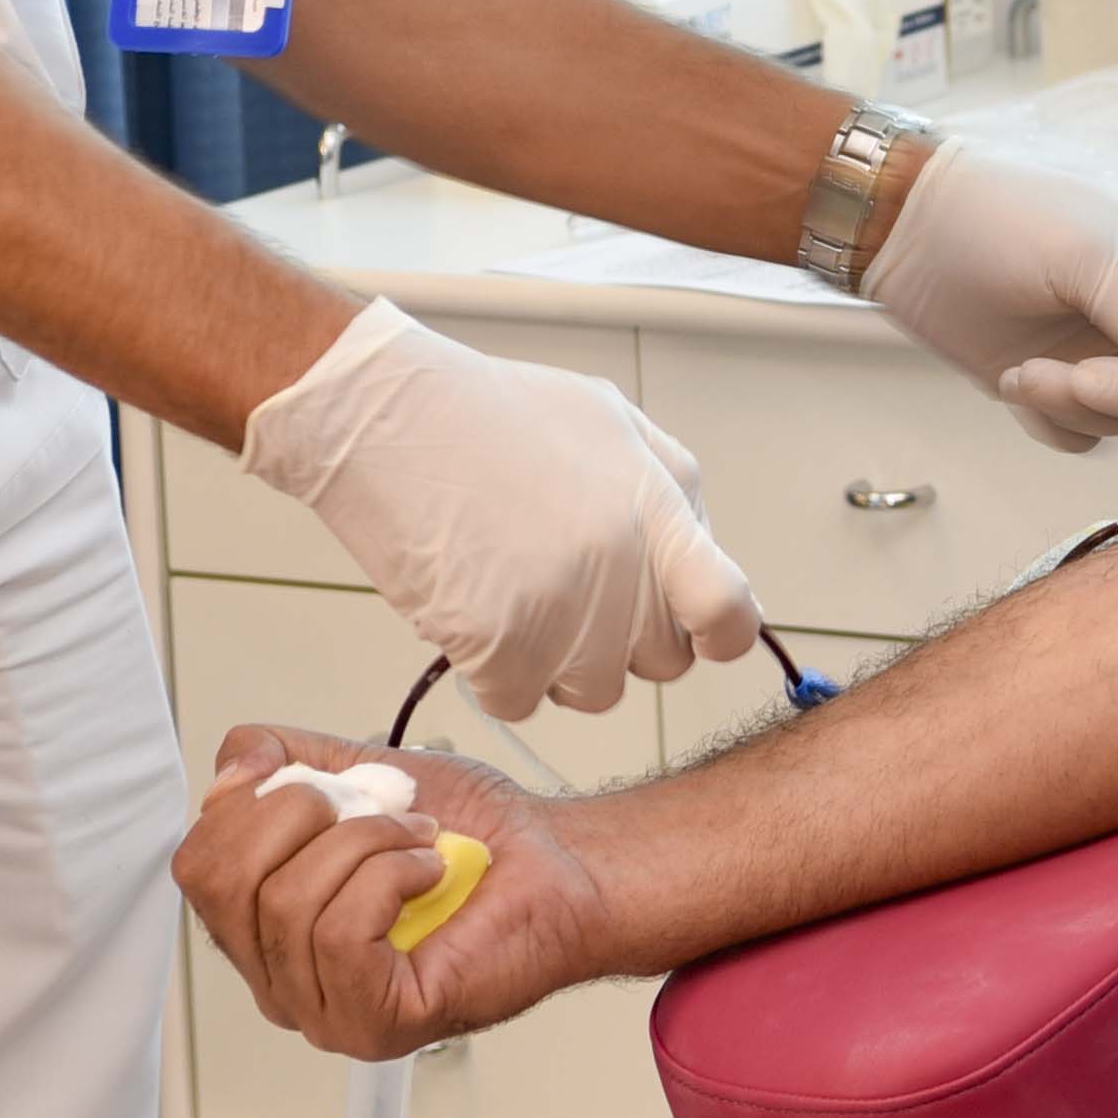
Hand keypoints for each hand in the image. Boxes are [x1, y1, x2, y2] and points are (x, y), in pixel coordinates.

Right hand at [173, 725, 609, 1057]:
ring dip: (367, 842)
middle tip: (374, 805)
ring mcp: (325, 1012)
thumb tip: (235, 770)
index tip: (321, 780)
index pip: (198, 866)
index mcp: (266, 927)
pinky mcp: (375, 1022)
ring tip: (418, 842)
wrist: (558, 864)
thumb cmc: (475, 835)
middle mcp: (282, 980)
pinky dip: (391, 877)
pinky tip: (430, 873)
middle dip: (302, 813)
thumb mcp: (362, 771)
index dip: (250, 802)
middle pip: (224, 884)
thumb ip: (284, 759)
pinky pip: (339, 934)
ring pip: (287, 903)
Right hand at [238, 299, 761, 719]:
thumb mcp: (615, 426)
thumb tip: (733, 592)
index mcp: (659, 509)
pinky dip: (496, 675)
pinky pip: (518, 703)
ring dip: (561, 661)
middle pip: (663, 663)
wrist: (384, 414)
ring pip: (593, 691)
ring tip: (515, 593)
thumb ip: (680, 504)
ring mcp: (561, 614)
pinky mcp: (497, 648)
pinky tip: (472, 611)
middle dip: (628, 639)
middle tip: (570, 587)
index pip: (731, 616)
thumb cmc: (495, 415)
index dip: (718, 634)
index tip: (695, 628)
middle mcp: (622, 569)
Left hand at [863, 143, 1117, 449]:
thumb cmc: (999, 218)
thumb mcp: (1086, 257)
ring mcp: (1101, 353)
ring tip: (1023, 369)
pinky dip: (1050, 421)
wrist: (905, 234)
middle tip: (1078, 373)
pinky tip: (1013, 379)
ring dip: (1077, 406)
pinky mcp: (1056, 385)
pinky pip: (1082, 436)